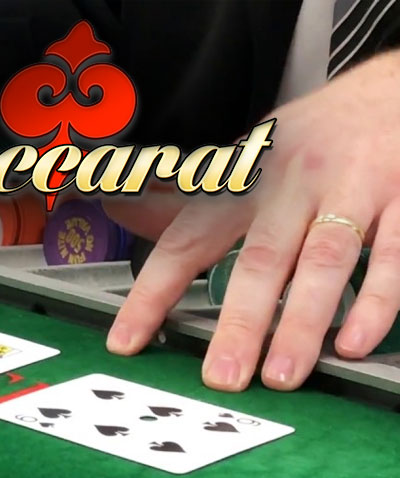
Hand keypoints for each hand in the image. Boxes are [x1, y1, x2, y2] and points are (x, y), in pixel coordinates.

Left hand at [107, 52, 399, 391]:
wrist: (395, 86)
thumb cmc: (315, 135)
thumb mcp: (249, 155)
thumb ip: (193, 195)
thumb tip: (120, 210)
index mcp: (246, 179)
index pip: (187, 239)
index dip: (152, 291)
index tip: (126, 341)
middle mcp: (293, 185)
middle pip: (259, 258)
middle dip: (238, 322)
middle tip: (222, 376)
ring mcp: (352, 191)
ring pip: (322, 261)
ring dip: (301, 322)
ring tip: (283, 374)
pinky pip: (392, 256)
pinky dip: (374, 303)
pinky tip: (354, 342)